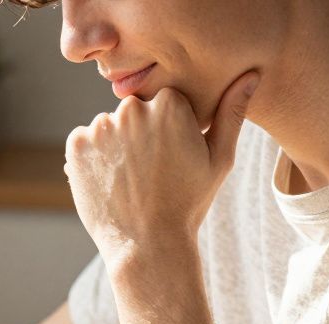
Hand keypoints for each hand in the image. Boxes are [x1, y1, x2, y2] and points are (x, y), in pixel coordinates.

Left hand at [64, 71, 258, 273]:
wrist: (146, 244)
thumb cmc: (188, 203)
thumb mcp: (219, 159)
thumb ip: (231, 112)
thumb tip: (252, 73)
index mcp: (170, 103)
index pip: (165, 101)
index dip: (169, 130)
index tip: (171, 157)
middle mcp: (132, 108)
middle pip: (135, 111)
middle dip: (140, 133)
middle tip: (149, 171)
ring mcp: (101, 126)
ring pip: (109, 126)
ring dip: (115, 145)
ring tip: (129, 179)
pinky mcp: (76, 145)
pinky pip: (84, 141)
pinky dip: (92, 158)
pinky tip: (109, 181)